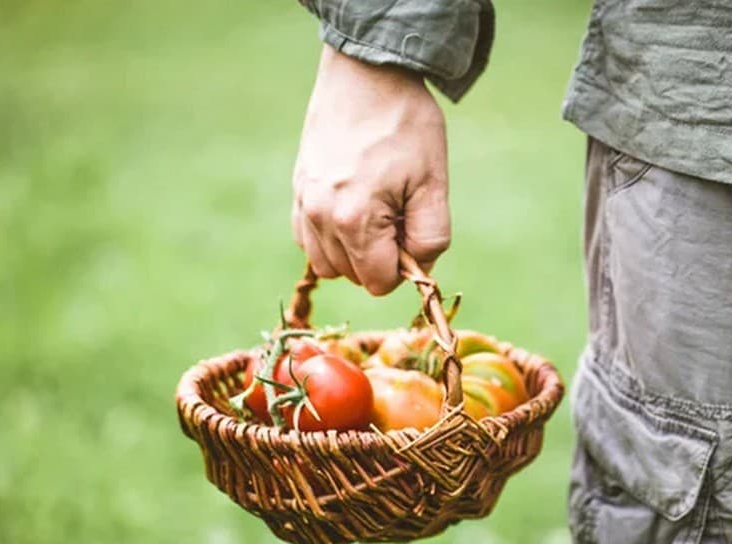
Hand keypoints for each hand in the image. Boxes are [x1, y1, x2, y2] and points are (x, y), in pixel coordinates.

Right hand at [292, 45, 450, 295]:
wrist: (367, 72)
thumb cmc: (406, 124)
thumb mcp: (433, 183)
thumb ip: (430, 237)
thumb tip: (417, 268)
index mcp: (354, 220)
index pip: (377, 283)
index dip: (402, 268)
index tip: (410, 231)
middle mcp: (320, 217)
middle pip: (351, 276)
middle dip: (378, 257)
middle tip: (396, 213)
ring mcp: (303, 203)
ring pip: (326, 263)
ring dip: (353, 251)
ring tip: (374, 210)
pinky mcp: (297, 189)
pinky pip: (307, 239)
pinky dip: (329, 237)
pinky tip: (350, 208)